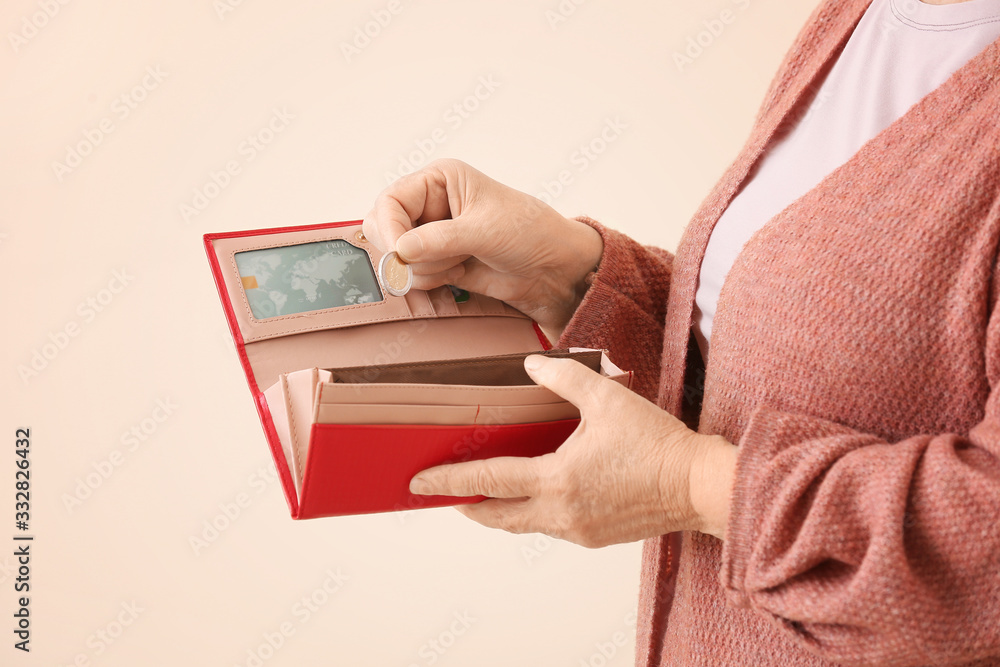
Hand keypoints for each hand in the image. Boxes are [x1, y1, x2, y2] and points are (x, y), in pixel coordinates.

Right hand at [362, 158, 602, 338]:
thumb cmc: (530, 232)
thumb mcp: (484, 230)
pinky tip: (459, 273)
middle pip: (384, 228)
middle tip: (439, 259)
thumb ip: (438, 240)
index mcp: (440, 180)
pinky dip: (429, 281)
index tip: (403, 253)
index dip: (391, 228)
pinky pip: (412, 275)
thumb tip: (400, 251)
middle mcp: (431, 204)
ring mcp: (432, 235)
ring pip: (397, 256)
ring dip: (424, 269)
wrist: (553, 269)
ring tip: (460, 263)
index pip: (390, 201)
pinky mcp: (438, 261)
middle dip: (407, 251)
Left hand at [408, 355, 737, 545]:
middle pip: (497, 516)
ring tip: (484, 494)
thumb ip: (563, 377)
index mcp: (557, 479)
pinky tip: (537, 495)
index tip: (419, 482)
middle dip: (467, 506)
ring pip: (524, 525)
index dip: (449, 480)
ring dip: (500, 511)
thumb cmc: (658, 443)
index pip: (488, 481)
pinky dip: (532, 513)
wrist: (700, 486)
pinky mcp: (596, 536)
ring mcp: (578, 529)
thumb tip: (530, 365)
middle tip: (443, 494)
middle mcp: (561, 512)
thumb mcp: (607, 398)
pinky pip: (551, 526)